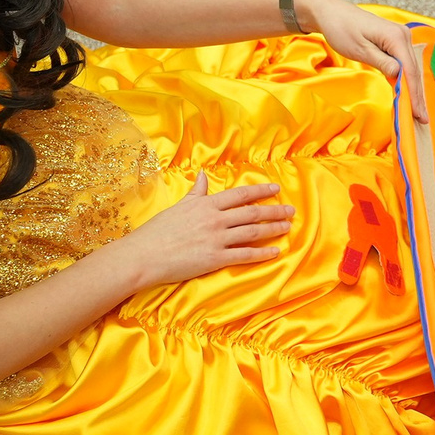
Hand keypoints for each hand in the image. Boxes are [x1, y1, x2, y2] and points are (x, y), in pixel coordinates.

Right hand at [115, 173, 292, 286]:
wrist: (144, 255)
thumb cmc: (158, 231)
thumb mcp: (179, 206)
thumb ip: (196, 192)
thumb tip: (202, 176)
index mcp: (206, 204)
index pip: (240, 194)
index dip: (260, 190)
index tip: (275, 187)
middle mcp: (215, 219)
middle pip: (252, 212)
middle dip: (274, 210)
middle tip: (291, 210)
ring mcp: (217, 239)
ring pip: (253, 232)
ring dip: (273, 229)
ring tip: (287, 227)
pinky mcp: (216, 259)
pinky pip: (245, 255)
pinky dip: (263, 253)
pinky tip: (276, 251)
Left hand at [301, 0, 428, 120]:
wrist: (331, 12)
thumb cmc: (342, 29)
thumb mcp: (359, 49)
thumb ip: (382, 63)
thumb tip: (400, 77)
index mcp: (396, 37)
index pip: (409, 70)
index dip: (414, 94)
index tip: (417, 113)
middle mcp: (403, 35)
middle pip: (413, 71)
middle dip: (416, 95)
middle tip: (421, 119)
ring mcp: (401, 37)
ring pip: (410, 68)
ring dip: (412, 89)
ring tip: (416, 111)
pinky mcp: (395, 41)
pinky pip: (404, 63)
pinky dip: (405, 79)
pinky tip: (407, 94)